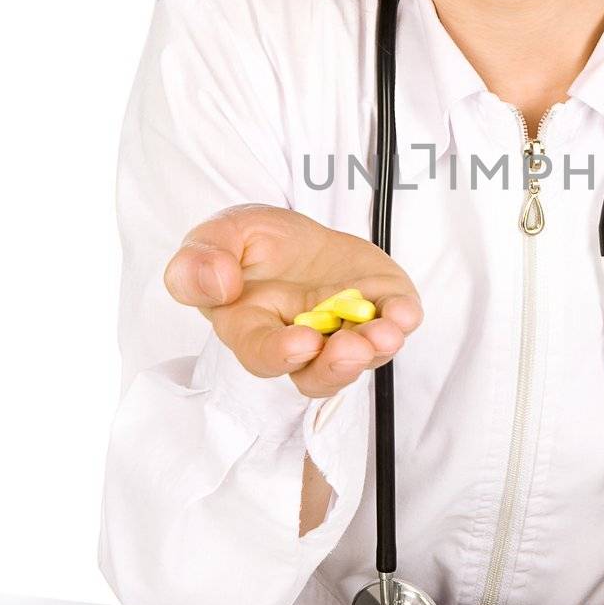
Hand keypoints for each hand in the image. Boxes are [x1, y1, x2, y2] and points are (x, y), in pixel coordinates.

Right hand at [163, 202, 422, 397]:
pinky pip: (394, 320)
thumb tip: (217, 283)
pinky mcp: (379, 306)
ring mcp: (345, 327)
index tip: (301, 343)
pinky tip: (404, 313)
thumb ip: (199, 263)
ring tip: (384, 333)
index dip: (280, 354)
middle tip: (351, 349)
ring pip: (362, 355)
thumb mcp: (216, 238)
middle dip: (337, 365)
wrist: (293, 233)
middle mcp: (303, 340)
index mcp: (253, 329)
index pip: (262, 353)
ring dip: (375, 348)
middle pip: (318, 371)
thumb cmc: (250, 246)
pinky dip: (402, 319)